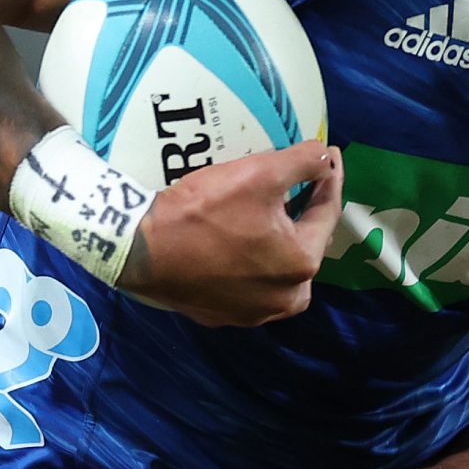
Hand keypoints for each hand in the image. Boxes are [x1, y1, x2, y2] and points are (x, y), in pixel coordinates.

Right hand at [120, 142, 341, 325]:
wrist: (139, 249)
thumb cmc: (204, 212)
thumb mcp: (259, 173)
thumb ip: (302, 162)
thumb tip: (325, 157)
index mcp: (302, 265)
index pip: (326, 213)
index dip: (329, 178)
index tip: (328, 153)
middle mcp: (286, 298)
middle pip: (305, 244)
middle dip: (305, 211)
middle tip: (302, 183)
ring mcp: (254, 313)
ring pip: (279, 267)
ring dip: (280, 238)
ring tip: (275, 210)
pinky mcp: (222, 315)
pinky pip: (250, 281)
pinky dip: (252, 259)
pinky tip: (242, 239)